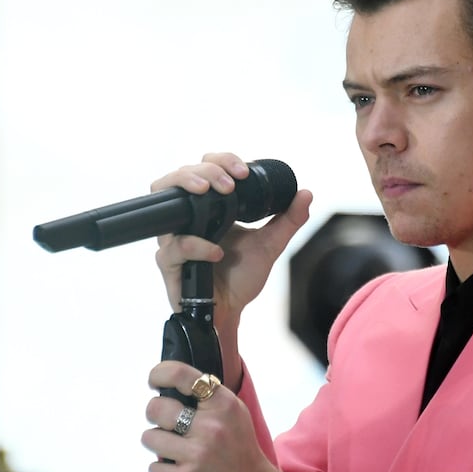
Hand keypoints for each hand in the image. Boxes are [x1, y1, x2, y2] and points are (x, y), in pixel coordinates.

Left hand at [143, 361, 301, 471]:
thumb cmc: (240, 451)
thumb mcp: (235, 415)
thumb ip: (209, 398)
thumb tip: (171, 383)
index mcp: (224, 405)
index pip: (181, 375)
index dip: (160, 373)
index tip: (154, 381)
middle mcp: (211, 427)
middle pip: (156, 408)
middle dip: (155, 415)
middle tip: (166, 423)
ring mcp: (197, 454)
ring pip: (149, 437)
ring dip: (157, 444)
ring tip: (175, 450)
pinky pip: (154, 466)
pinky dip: (163, 470)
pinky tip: (180, 471)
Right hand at [152, 153, 312, 388]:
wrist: (232, 311)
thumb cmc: (242, 276)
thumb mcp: (271, 244)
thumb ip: (288, 219)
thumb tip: (306, 193)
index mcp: (210, 208)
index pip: (205, 169)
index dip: (221, 160)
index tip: (244, 172)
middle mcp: (188, 218)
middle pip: (179, 176)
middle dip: (204, 169)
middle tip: (229, 182)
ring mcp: (174, 238)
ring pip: (166, 201)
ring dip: (187, 188)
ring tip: (211, 191)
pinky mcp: (169, 262)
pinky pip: (174, 247)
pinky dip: (196, 246)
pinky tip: (217, 252)